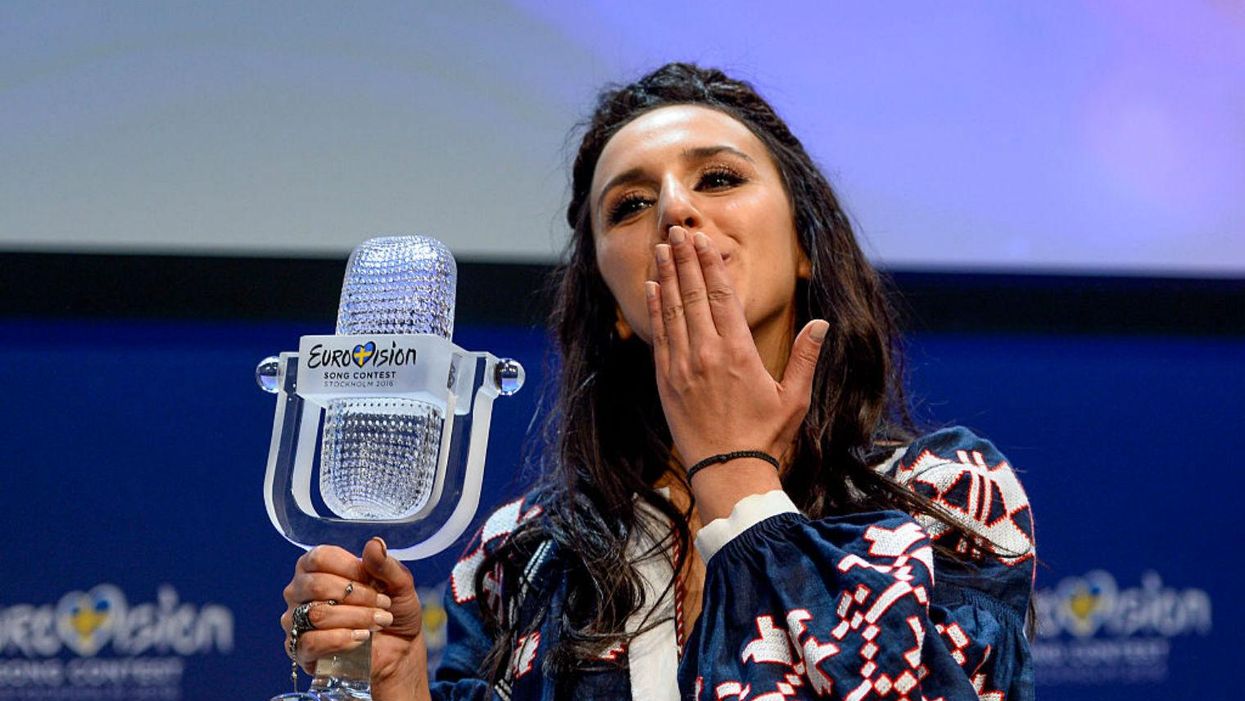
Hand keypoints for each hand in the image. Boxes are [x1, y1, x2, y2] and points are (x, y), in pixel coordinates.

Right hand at [281, 538, 430, 699]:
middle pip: (317, 585)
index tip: (373, 579)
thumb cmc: (391, 610)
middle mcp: (300, 591)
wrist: (398, 649)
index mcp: (317, 567)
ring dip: (355, 617)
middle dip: (357, 595)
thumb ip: (385, 564)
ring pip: (317, 614)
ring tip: (379, 621)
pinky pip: (311, 642)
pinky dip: (341, 639)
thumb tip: (374, 544)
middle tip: (383, 603)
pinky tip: (361, 638)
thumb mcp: (398, 583)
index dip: (350, 568)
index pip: (320, 557)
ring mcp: (296, 621)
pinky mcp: (300, 650)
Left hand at [646, 226, 827, 515]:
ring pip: (673, 310)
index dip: (711, 264)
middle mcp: (707, 353)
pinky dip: (656, 308)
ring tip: (661, 248)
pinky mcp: (666, 381)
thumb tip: (822, 323)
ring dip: (667, 276)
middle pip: (694, 294)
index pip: (722, 296)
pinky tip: (653, 287)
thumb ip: (805, 357)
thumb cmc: (766, 437)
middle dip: (685, 259)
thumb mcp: (794, 398)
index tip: (703, 240)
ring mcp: (683, 366)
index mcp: (739, 352)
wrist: (728, 473)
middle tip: (676, 231)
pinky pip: (660, 335)